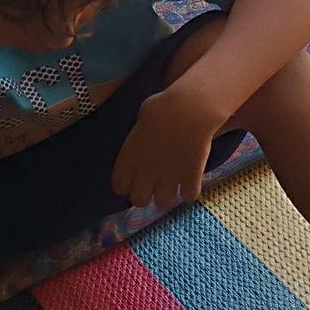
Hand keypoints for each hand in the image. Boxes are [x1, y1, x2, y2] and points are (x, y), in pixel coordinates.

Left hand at [112, 83, 218, 211]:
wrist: (190, 109)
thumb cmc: (162, 106)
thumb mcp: (141, 119)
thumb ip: (140, 137)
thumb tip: (145, 137)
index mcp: (129, 158)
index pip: (119, 186)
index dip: (125, 183)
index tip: (132, 177)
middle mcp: (146, 173)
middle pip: (139, 201)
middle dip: (144, 195)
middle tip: (152, 185)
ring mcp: (169, 177)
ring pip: (163, 203)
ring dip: (167, 195)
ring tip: (172, 184)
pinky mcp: (191, 177)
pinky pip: (189, 196)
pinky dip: (190, 191)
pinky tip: (190, 181)